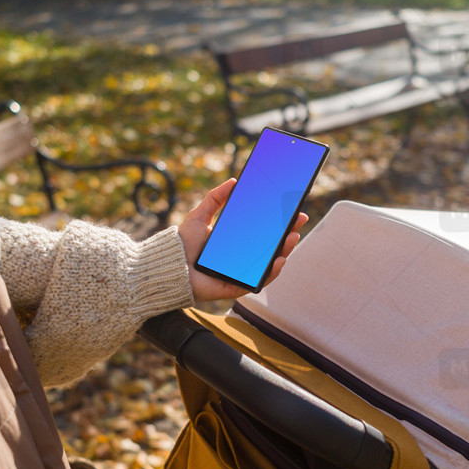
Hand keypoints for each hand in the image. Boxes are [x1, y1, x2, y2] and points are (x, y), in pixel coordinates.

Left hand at [176, 178, 307, 302]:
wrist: (169, 266)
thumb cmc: (182, 244)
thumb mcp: (200, 215)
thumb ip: (215, 198)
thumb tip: (233, 181)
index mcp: (235, 242)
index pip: (263, 232)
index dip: (279, 222)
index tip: (292, 209)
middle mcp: (241, 258)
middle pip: (271, 247)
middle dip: (288, 234)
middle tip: (300, 220)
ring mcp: (241, 273)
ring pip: (270, 264)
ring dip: (285, 251)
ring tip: (292, 238)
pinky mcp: (237, 286)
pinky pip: (259, 281)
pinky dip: (271, 272)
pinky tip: (279, 259)